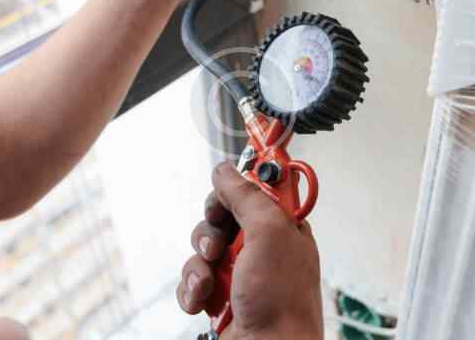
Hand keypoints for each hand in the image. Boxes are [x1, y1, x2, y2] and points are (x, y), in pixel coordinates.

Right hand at [177, 163, 322, 339]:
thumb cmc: (282, 304)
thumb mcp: (269, 234)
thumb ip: (247, 196)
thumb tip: (226, 170)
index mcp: (283, 229)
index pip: (253, 192)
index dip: (233, 192)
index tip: (223, 196)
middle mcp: (262, 249)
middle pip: (220, 218)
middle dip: (210, 232)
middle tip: (218, 247)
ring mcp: (240, 275)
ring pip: (201, 250)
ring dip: (199, 267)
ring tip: (210, 284)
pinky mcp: (220, 298)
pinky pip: (192, 281)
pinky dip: (192, 291)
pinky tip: (202, 302)